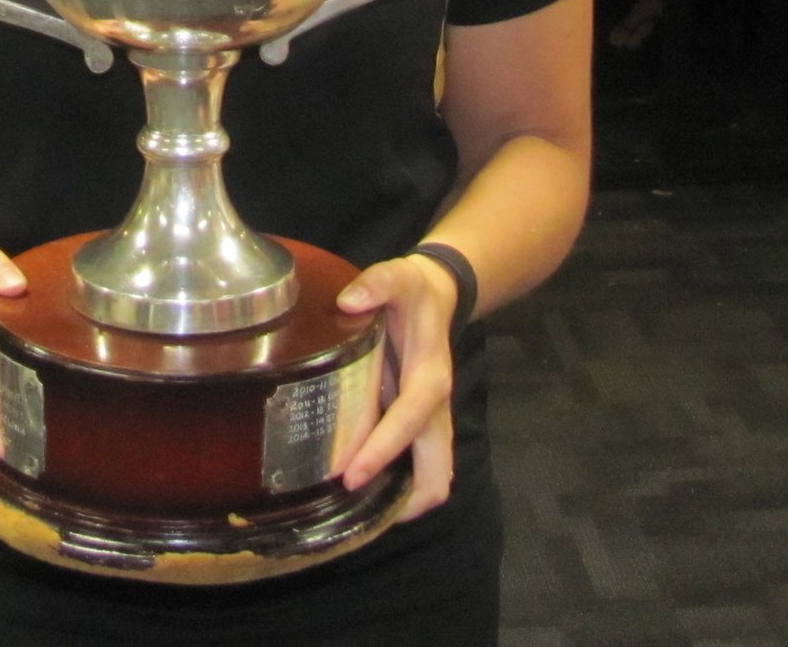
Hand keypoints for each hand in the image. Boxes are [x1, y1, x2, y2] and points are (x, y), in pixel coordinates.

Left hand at [335, 253, 459, 519]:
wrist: (439, 295)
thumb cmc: (415, 292)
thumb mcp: (399, 275)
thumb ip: (377, 283)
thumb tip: (348, 301)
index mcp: (430, 379)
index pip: (410, 423)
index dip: (383, 452)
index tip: (350, 476)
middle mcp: (436, 410)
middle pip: (436, 475)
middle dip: (404, 503)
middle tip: (354, 512)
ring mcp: (432, 422)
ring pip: (432, 479)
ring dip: (402, 502)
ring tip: (353, 513)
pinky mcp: (421, 426)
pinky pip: (418, 470)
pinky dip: (398, 488)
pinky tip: (361, 490)